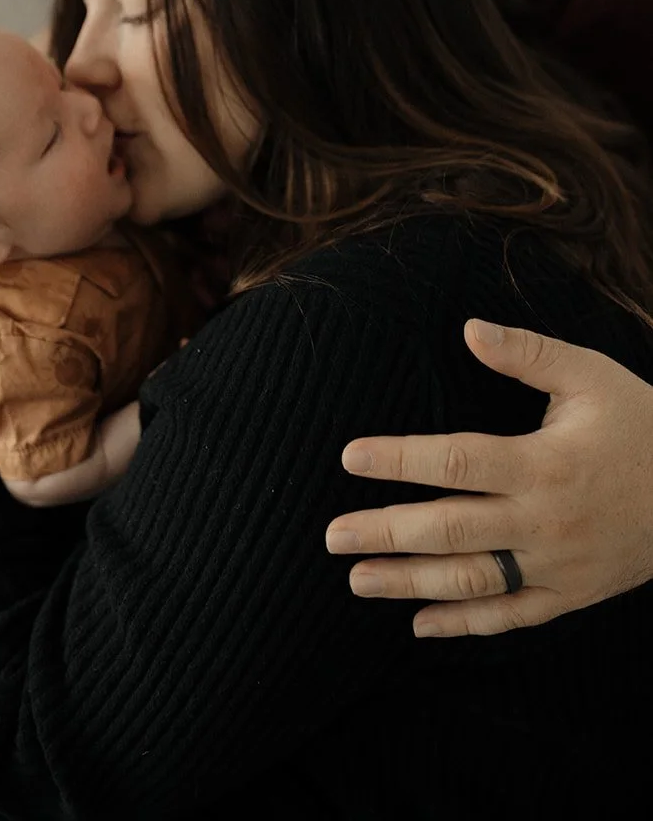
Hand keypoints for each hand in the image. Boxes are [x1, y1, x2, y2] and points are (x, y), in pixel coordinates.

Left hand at [325, 318, 652, 637]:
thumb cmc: (640, 425)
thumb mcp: (591, 376)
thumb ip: (527, 352)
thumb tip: (468, 327)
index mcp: (544, 463)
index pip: (457, 461)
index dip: (400, 460)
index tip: (350, 457)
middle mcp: (544, 521)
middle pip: (450, 530)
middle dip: (386, 533)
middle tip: (331, 534)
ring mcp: (556, 566)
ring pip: (471, 582)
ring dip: (408, 583)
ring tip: (355, 579)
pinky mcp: (569, 595)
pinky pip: (509, 617)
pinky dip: (462, 625)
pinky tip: (417, 622)